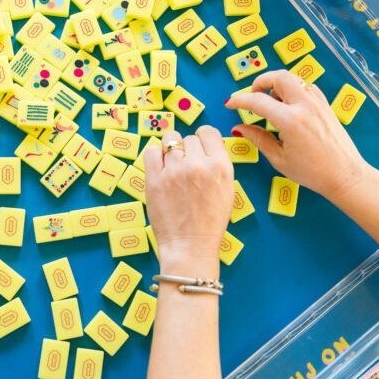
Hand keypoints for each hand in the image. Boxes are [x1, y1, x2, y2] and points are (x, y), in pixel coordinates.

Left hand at [144, 126, 233, 276]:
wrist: (190, 246)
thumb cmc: (209, 221)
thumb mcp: (227, 189)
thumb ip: (217, 164)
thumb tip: (205, 145)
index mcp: (221, 166)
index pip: (209, 132)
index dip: (204, 139)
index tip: (199, 149)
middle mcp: (198, 165)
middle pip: (189, 138)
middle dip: (188, 150)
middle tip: (187, 169)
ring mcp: (174, 171)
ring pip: (169, 140)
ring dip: (170, 150)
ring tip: (172, 167)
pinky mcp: (155, 179)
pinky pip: (151, 150)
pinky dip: (154, 155)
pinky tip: (160, 168)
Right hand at [224, 70, 372, 200]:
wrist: (345, 175)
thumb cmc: (312, 172)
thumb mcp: (279, 159)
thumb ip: (258, 139)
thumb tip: (240, 128)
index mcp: (290, 121)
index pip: (258, 101)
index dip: (240, 100)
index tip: (231, 104)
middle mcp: (305, 106)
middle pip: (279, 76)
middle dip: (261, 82)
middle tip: (253, 96)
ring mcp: (318, 103)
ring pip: (294, 78)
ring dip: (278, 84)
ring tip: (271, 102)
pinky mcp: (325, 105)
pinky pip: (306, 87)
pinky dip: (293, 89)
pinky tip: (289, 105)